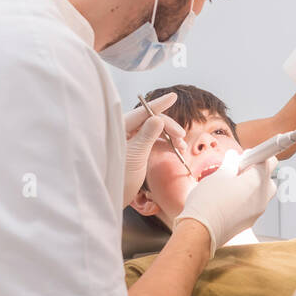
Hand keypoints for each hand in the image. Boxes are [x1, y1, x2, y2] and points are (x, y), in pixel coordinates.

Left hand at [123, 92, 186, 206]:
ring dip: (170, 137)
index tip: (173, 97)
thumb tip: (158, 118)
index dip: (158, 104)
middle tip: (181, 137)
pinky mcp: (136, 151)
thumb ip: (147, 136)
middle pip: (151, 121)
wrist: (112, 198)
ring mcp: (131, 141)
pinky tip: (176, 150)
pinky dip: (166, 145)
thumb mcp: (135, 156)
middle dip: (168, 128)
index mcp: (120, 129)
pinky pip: (154, 142)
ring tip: (182, 147)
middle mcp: (125, 132)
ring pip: (155, 132)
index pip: (142, 112)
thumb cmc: (119, 178)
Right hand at [175, 150, 276, 255]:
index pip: (270, 161)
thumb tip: (234, 157)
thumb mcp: (219, 174)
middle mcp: (262, 197)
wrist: (201, 231)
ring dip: (249, 186)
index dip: (257, 155)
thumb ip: (231, 163)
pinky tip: (228, 199)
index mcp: (257, 181)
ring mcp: (257, 212)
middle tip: (236, 169)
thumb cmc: (208, 203)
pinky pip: (252, 205)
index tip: (245, 155)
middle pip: (267, 177)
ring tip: (230, 185)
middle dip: (254, 171)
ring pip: (260, 192)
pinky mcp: (249, 222)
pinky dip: (245, 199)